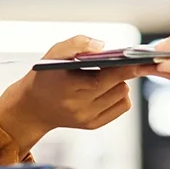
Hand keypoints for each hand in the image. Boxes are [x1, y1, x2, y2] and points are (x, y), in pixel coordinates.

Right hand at [0, 37, 140, 150]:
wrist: (33, 108)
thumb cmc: (45, 76)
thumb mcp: (53, 54)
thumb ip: (76, 43)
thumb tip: (102, 46)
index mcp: (67, 86)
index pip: (104, 78)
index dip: (123, 67)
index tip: (136, 58)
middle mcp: (78, 106)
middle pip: (117, 86)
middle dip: (124, 71)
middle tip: (124, 61)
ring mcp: (87, 117)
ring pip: (122, 94)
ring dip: (120, 82)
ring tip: (106, 75)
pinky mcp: (93, 124)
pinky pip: (121, 106)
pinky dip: (119, 95)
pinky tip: (107, 88)